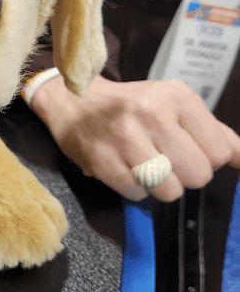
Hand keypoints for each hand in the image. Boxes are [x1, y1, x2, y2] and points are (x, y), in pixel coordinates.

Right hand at [30, 74, 239, 201]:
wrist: (72, 101)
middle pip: (197, 175)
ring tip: (142, 166)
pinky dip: (133, 189)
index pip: (219, 152)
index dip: (205, 158)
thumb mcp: (172, 104)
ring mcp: (123, 136)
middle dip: (183, 176)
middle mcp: (151, 112)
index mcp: (176, 96)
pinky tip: (123, 169)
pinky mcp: (101, 159)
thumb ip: (212, 132)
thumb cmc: (128, 105)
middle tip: (163, 160)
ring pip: (169, 189)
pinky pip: (137, 195)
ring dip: (158, 186)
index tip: (183, 149)